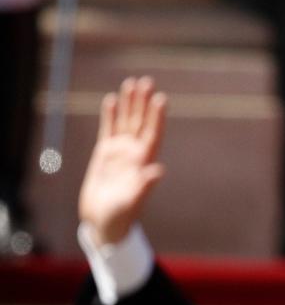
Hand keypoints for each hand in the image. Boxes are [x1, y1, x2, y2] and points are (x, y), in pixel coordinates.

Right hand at [78, 77, 166, 245]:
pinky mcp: (105, 154)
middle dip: (143, 102)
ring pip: (126, 122)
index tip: (161, 98)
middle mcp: (135, 154)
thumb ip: (144, 186)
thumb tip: (158, 171)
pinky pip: (108, 130)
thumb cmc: (120, 216)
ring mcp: (120, 153)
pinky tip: (112, 100)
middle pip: (141, 123)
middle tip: (147, 81)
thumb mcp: (132, 202)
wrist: (104, 223)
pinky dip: (110, 115)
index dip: (157, 117)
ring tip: (131, 83)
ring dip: (129, 104)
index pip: (153, 134)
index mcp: (144, 163)